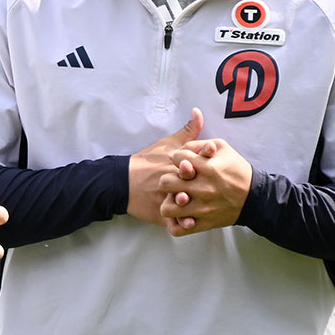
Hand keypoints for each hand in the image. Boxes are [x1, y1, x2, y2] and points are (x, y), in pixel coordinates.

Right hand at [127, 107, 203, 224]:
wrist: (123, 181)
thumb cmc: (147, 161)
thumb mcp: (167, 143)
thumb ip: (188, 131)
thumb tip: (198, 112)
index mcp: (176, 162)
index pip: (194, 156)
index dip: (204, 154)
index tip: (212, 150)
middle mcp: (172, 179)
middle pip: (189, 180)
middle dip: (197, 180)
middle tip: (205, 180)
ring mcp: (166, 196)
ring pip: (181, 203)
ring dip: (187, 203)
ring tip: (190, 201)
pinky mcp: (161, 213)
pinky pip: (174, 220)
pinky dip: (181, 222)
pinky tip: (190, 222)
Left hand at [159, 137, 251, 235]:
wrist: (256, 197)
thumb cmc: (237, 170)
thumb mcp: (222, 148)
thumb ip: (198, 145)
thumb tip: (177, 151)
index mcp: (207, 168)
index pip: (177, 158)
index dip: (178, 158)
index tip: (183, 162)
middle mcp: (203, 188)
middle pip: (165, 182)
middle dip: (168, 179)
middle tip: (176, 181)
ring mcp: (202, 208)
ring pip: (167, 208)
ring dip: (169, 203)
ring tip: (176, 199)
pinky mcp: (204, 224)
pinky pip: (178, 230)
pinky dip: (176, 224)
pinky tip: (180, 215)